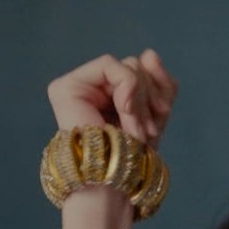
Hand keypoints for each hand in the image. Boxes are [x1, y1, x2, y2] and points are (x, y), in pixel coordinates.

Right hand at [46, 49, 177, 148]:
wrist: (118, 176)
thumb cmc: (136, 151)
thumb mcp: (158, 111)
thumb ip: (158, 81)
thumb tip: (149, 52)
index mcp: (109, 91)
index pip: (142, 67)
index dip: (158, 87)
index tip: (163, 115)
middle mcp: (90, 86)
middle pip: (136, 64)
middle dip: (150, 96)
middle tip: (147, 128)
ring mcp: (76, 85)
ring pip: (128, 65)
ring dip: (141, 100)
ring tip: (136, 128)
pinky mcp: (65, 87)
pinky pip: (111, 66)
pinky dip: (129, 89)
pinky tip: (125, 113)